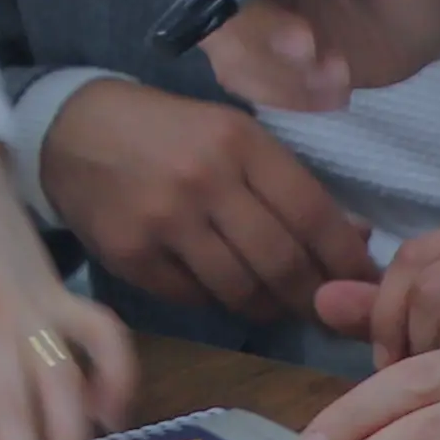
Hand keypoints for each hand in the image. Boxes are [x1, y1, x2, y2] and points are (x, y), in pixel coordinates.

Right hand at [34, 83, 368, 331]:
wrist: (75, 131)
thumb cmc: (169, 133)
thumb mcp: (234, 136)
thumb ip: (291, 185)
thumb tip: (357, 238)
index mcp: (239, 142)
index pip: (312, 213)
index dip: (346, 258)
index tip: (364, 281)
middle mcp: (204, 180)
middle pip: (281, 262)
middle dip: (312, 295)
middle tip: (324, 308)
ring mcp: (163, 221)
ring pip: (240, 290)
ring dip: (268, 306)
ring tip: (277, 303)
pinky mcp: (131, 256)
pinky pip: (194, 298)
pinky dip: (217, 301)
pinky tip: (222, 288)